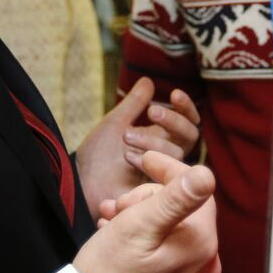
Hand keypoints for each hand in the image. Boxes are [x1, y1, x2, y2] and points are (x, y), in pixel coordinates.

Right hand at [74, 151, 218, 272]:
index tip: (145, 158)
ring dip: (139, 215)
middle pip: (183, 209)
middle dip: (147, 198)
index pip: (197, 189)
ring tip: (109, 218)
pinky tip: (114, 235)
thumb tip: (207, 174)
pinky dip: (142, 237)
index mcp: (201, 245)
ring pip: (171, 228)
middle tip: (117, 205)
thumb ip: (175, 199)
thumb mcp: (137, 227)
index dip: (170, 170)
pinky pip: (166, 250)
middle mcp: (206, 264)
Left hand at [76, 77, 200, 216]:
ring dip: (153, 141)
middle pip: (190, 135)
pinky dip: (148, 162)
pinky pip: (167, 176)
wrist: (81, 182)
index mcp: (162, 138)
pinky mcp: (159, 191)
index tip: (174, 93)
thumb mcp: (115, 123)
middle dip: (173, 121)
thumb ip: (133, 104)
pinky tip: (127, 157)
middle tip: (152, 111)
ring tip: (126, 137)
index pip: (188, 121)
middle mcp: (167, 155)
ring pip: (178, 153)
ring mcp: (165, 174)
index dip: (185, 107)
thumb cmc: (98, 156)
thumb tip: (148, 80)